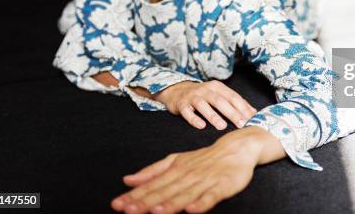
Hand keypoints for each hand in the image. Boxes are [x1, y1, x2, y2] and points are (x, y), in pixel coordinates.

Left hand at [111, 127, 266, 212]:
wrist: (237, 148)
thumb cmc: (204, 158)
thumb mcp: (175, 161)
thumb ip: (152, 171)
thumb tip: (127, 180)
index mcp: (175, 170)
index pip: (152, 185)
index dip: (135, 196)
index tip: (117, 204)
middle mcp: (187, 175)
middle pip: (165, 191)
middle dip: (146, 202)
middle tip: (128, 210)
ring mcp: (205, 181)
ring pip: (186, 195)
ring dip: (171, 204)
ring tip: (156, 212)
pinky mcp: (222, 186)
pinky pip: (211, 196)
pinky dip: (202, 203)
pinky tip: (192, 210)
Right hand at [154, 80, 257, 130]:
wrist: (176, 90)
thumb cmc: (203, 95)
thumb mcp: (218, 94)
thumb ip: (234, 102)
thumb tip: (254, 112)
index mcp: (217, 87)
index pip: (233, 97)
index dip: (243, 107)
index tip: (252, 118)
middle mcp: (206, 90)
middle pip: (220, 101)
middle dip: (232, 113)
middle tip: (241, 124)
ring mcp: (193, 97)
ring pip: (204, 105)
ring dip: (213, 115)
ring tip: (222, 126)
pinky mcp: (182, 105)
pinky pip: (187, 112)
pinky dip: (194, 119)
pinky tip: (201, 126)